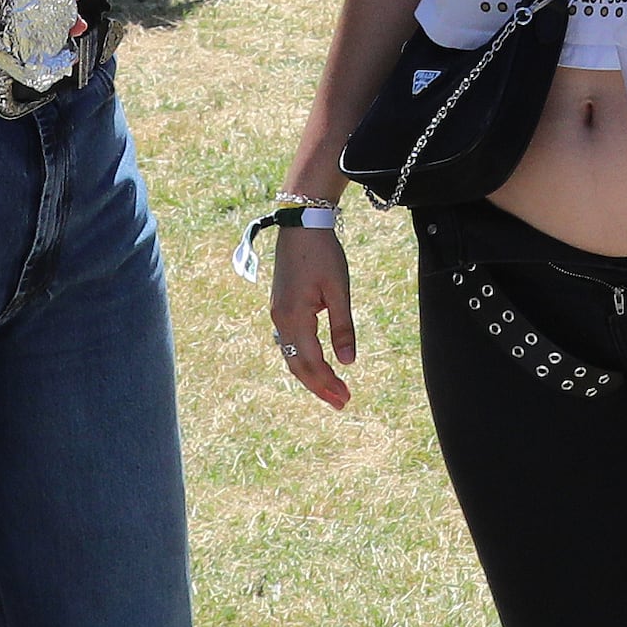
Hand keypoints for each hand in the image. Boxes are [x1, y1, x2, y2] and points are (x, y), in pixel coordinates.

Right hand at [267, 215, 360, 407]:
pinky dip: (303, 358)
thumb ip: (342, 327)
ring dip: (310, 375)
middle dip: (319, 386)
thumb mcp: (339, 289)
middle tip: (341, 402)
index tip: (345, 398)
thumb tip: (348, 363)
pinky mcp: (281, 307)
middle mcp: (281, 320)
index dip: (327, 383)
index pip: (311, 362)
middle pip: (297, 365)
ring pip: (291, 356)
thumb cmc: (323, 253)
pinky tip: (316, 364)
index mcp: (294, 317)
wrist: (302, 224)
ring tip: (331, 390)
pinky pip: (289, 343)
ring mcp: (278, 314)